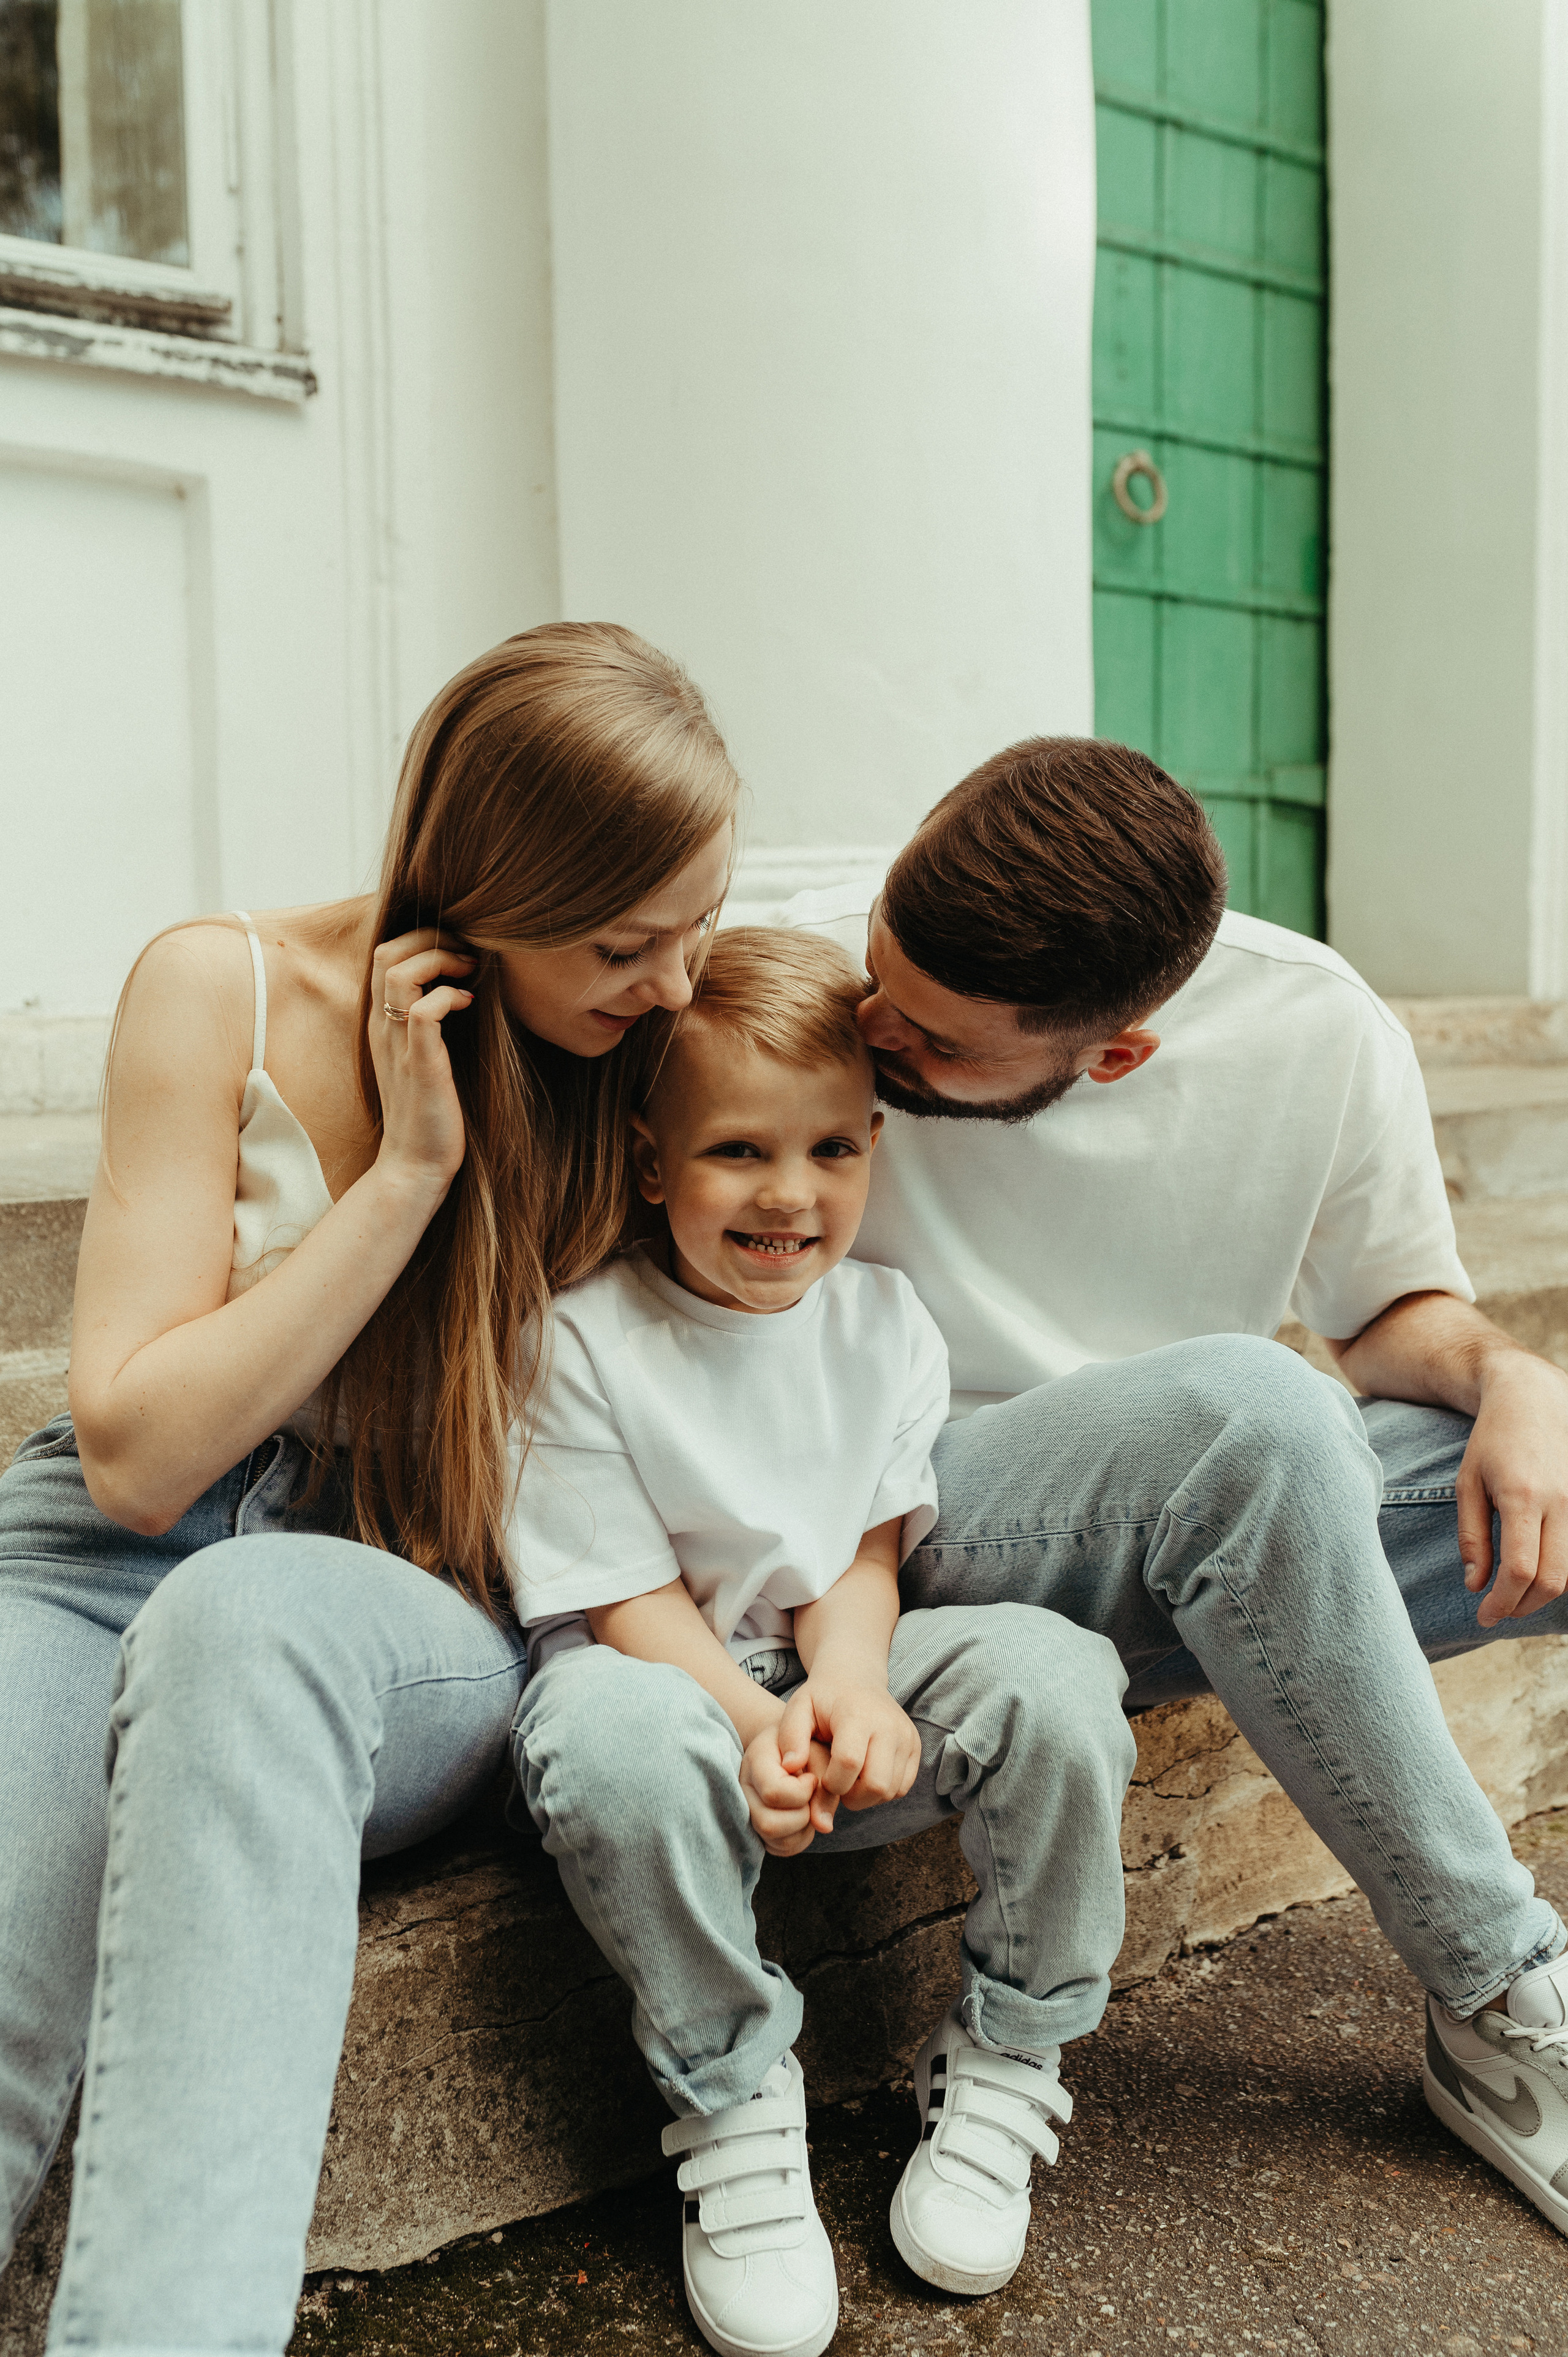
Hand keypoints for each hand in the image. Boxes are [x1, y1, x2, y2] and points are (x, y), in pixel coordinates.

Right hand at [369, 930, 476, 1197]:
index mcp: (382, 1022)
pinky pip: (422, 1012)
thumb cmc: (428, 1111)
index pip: (385, 955)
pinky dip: (447, 996)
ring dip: (439, 959)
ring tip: (468, 972)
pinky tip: (468, 1003)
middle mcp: (382, 1027)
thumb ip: (429, 1024)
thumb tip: (461, 988)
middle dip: (431, 937)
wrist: (415, 1164)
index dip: (422, 939)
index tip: (459, 951)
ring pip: (398, 973)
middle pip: (386, 952)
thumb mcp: (423, 1057)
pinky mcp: (419, 1064)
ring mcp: (397, 1044)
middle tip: (467, 951)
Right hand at [739, 1723, 833, 1856]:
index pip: (773, 1792)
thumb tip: (824, 1826)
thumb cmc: (808, 1746)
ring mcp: (746, 1810)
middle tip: (811, 1796)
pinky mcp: (757, 1828)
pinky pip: (780, 1848)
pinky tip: (803, 1815)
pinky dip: (799, 1838)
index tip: (811, 1778)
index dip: (802, 1792)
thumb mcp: (820, 1752)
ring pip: (775, 1840)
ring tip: (809, 1804)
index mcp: (756, 1759)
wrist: (793, 1747)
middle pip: (768, 1824)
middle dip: (802, 1815)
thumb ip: (824, 1783)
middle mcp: (743, 1787)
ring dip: (803, 1828)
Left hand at [776, 1673, 920, 1816]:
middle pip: (876, 1784)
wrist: (855, 1677)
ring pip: (891, 1791)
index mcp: (857, 1715)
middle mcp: (888, 1725)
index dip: (832, 1782)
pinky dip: (884, 1791)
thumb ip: (790, 1738)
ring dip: (867, 1797)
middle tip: (837, 1785)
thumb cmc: (822, 1698)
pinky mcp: (915, 1746)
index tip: (822, 1778)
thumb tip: (791, 1768)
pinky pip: (903, 1787)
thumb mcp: (798, 1709)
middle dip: (852, 1797)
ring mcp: (906, 1735)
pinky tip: (865, 1776)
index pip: (848, 1763)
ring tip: (849, 1780)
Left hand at [1459, 1351, 1567, 1625]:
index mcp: (1522, 1497)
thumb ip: (1472, 1537)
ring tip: (1514, 1595)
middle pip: (1553, 1579)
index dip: (1502, 1602)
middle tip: (1498, 1611)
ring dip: (1542, 1594)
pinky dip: (1559, 1570)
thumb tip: (1475, 1586)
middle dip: (1523, 1606)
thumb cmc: (1493, 1440)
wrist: (1534, 1397)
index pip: (1521, 1569)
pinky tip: (1537, 1572)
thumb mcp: (1468, 1483)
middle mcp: (1561, 1502)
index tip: (1484, 1616)